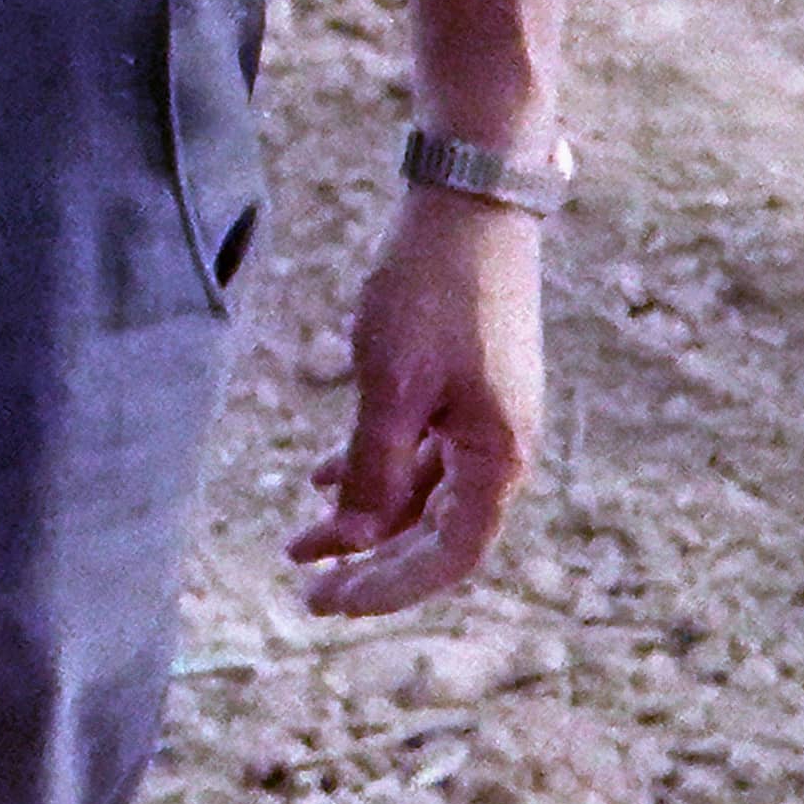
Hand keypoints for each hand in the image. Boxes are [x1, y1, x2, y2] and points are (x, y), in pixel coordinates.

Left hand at [286, 192, 545, 615]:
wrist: (468, 201)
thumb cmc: (432, 290)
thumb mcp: (390, 387)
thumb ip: (373, 470)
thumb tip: (353, 540)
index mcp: (501, 459)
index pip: (448, 557)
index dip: (388, 587)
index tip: (327, 602)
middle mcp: (504, 449)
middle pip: (435, 533)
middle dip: (369, 563)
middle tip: (305, 590)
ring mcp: (487, 417)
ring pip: (421, 492)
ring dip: (363, 517)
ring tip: (299, 543)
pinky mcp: (467, 387)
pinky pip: (421, 450)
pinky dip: (373, 468)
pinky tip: (320, 479)